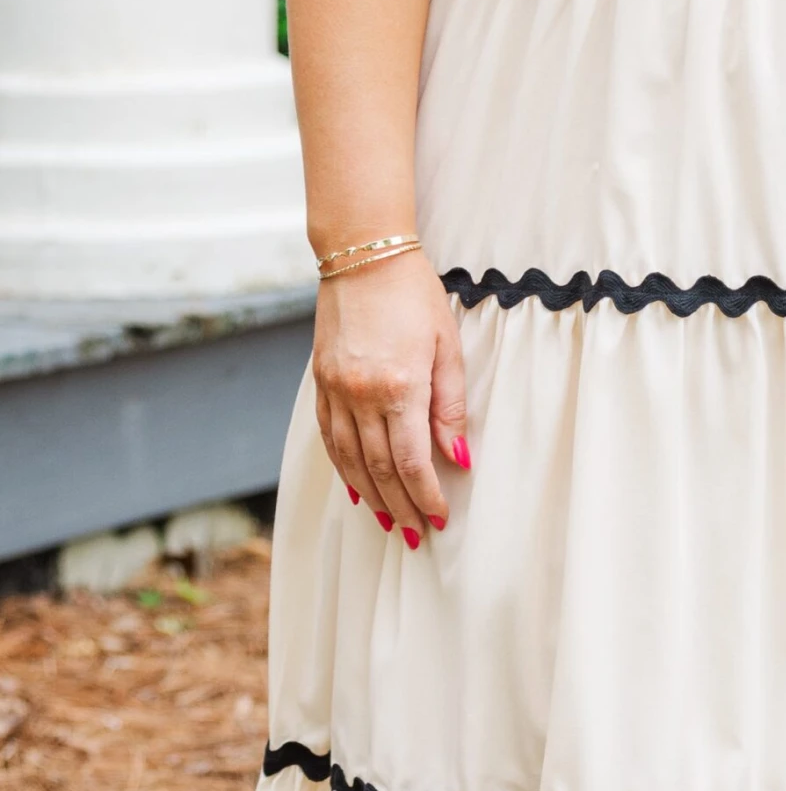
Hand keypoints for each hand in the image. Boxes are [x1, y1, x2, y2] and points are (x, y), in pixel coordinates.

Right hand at [312, 250, 469, 542]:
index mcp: (400, 386)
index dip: (425, 495)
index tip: (438, 518)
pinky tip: (356, 488)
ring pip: (350, 459)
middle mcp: (362, 394)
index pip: (411, 461)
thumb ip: (450, 406)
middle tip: (414, 534)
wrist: (363, 256)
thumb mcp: (447, 347)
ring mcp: (336, 389)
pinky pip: (330, 438)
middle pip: (380, 468)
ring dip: (370, 496)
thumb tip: (458, 457)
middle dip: (399, 506)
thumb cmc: (416, 296)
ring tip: (387, 521)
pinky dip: (343, 468)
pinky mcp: (321, 382)